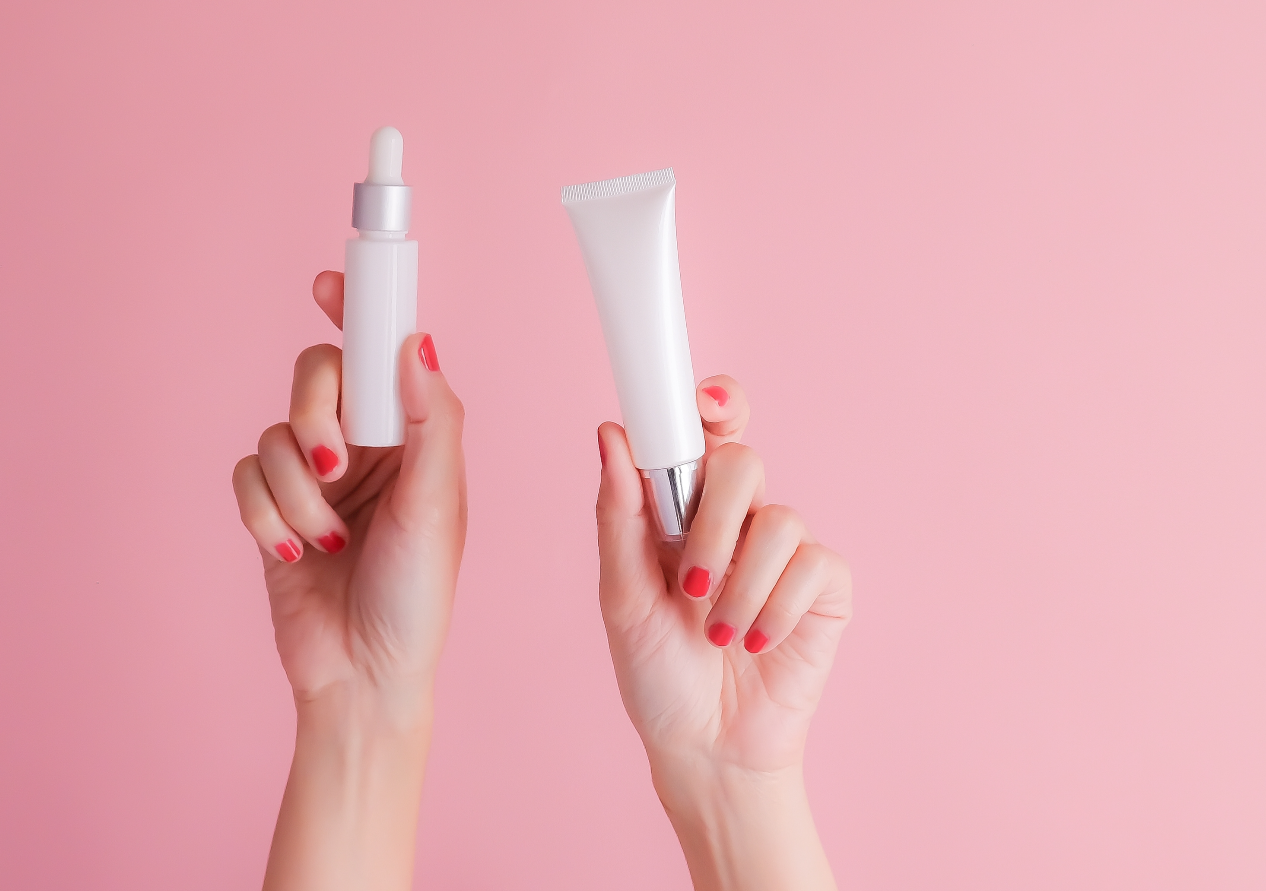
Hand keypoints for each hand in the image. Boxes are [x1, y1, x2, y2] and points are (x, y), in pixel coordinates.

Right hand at [232, 271, 464, 890]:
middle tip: (334, 462)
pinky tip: (297, 553)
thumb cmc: (418, 595)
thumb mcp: (439, 505)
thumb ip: (431, 420)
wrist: (364, 673)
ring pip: (272, 432)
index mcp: (412, 436)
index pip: (380, 354)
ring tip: (327, 540)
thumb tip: (417, 341)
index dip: (355, 311)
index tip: (328, 283)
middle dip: (314, 416)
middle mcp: (364, 446)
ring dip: (294, 493)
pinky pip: (243, 476)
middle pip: (314, 378)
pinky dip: (265, 516)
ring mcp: (314, 477)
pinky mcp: (271, 508)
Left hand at [596, 376, 850, 890]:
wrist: (705, 747)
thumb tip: (610, 434)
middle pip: (744, 461)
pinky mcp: (822, 587)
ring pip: (780, 519)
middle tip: (692, 580)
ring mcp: (783, 551)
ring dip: (741, 588)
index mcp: (683, 510)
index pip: (705, 434)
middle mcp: (737, 520)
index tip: (707, 400)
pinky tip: (757, 644)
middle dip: (716, 523)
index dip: (714, 404)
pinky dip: (777, 610)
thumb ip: (619, 515)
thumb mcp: (623, 597)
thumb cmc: (656, 672)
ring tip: (717, 636)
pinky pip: (813, 565)